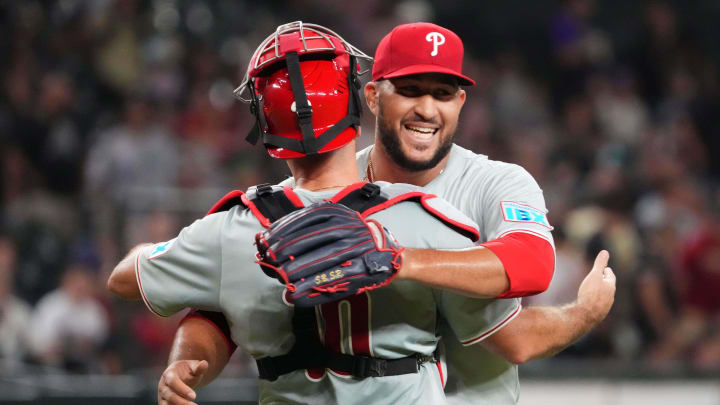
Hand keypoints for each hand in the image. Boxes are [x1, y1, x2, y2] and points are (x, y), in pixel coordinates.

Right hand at [158, 359, 207, 404]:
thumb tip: (204, 363)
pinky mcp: (164, 402)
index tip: (194, 396)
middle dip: (182, 402)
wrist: (180, 375)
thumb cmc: (188, 371)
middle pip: (169, 395)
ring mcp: (162, 395)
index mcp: (169, 374)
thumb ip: (199, 367)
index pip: (173, 382)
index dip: (182, 389)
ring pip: (167, 404)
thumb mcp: (193, 367)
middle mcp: (163, 385)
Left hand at [255, 201, 402, 305]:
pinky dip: (310, 290)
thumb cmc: (352, 239)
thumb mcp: (333, 222)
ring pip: (319, 261)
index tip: (265, 241)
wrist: (387, 254)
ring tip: (282, 279)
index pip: (304, 219)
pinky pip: (330, 280)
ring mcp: (354, 249)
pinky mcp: (358, 271)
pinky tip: (295, 296)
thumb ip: (307, 227)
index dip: (282, 231)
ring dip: (296, 272)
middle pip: (308, 240)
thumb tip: (271, 236)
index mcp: (338, 213)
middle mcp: (346, 228)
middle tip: (269, 261)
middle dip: (285, 252)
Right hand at [576, 250, 615, 323]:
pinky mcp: (599, 314)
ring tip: (594, 290)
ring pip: (604, 297)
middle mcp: (610, 297)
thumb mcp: (594, 275)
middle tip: (599, 277)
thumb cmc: (590, 293)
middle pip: (608, 286)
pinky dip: (595, 301)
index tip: (604, 268)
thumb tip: (605, 252)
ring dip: (600, 292)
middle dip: (604, 281)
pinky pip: (598, 305)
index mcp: (610, 286)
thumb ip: (600, 264)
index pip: (610, 275)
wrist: (586, 315)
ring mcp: (605, 306)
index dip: (606, 270)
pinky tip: (589, 303)